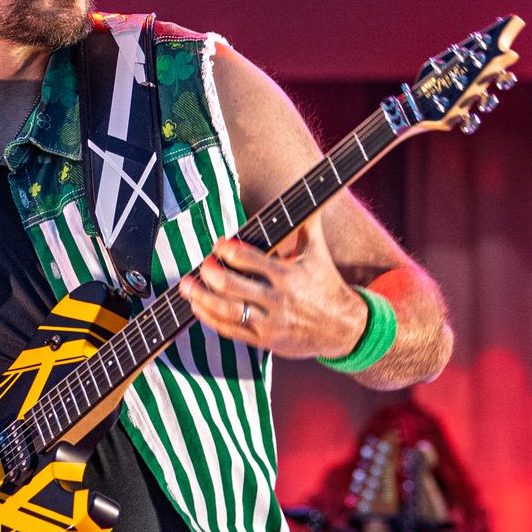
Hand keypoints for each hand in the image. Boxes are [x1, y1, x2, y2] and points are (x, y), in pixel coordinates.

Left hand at [179, 224, 368, 358]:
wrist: (344, 327)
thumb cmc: (326, 284)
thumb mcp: (317, 252)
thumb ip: (307, 223)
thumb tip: (308, 191)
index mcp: (287, 275)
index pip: (250, 260)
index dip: (228, 250)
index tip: (219, 245)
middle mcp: (277, 300)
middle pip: (232, 286)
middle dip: (211, 273)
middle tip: (202, 264)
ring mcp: (269, 322)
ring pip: (227, 311)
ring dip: (202, 298)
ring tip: (187, 286)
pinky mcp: (264, 341)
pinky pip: (231, 331)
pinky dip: (210, 319)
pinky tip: (198, 307)